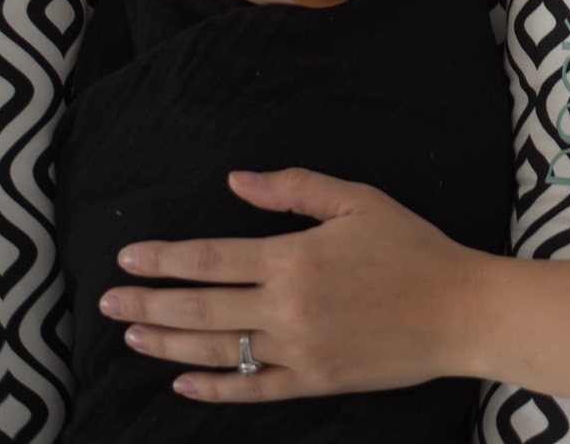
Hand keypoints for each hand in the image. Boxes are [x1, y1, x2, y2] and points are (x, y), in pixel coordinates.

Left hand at [100, 168, 482, 401]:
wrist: (460, 310)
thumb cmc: (412, 248)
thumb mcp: (357, 201)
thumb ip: (293, 188)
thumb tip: (236, 181)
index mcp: (294, 257)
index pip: (210, 259)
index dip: (163, 259)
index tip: (128, 258)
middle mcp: (288, 307)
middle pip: (200, 307)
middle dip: (148, 303)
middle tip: (109, 301)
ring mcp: (297, 350)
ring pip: (216, 349)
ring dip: (167, 342)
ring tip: (133, 333)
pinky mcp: (313, 381)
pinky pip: (251, 388)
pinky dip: (212, 387)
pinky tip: (183, 381)